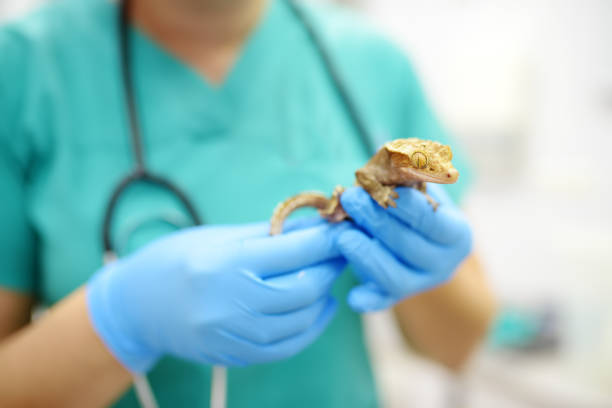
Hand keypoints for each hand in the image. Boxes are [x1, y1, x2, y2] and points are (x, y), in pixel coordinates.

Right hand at [86, 218, 346, 372]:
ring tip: (329, 275)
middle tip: (340, 251)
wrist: (136, 305)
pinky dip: (310, 326)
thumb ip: (270, 234)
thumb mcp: (219, 236)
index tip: (342, 229)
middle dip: (331, 267)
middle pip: (305, 288)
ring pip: (301, 319)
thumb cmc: (177, 259)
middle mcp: (229, 303)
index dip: (326, 239)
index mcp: (224, 263)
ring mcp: (231, 335)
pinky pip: (286, 346)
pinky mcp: (234, 355)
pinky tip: (318, 306)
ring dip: (324, 296)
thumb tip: (315, 226)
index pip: (294, 252)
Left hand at [337, 184, 471, 312]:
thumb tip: (385, 158)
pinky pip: (380, 302)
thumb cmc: (413, 206)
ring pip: (394, 277)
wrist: (417, 241)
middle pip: (409, 246)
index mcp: (456, 234)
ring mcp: (419, 284)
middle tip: (350, 199)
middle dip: (376, 221)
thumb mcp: (419, 187)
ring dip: (366, 254)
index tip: (379, 187)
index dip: (405, 205)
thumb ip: (408, 176)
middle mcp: (443, 264)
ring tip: (342, 233)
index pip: (433, 221)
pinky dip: (367, 301)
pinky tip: (352, 297)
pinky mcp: (394, 297)